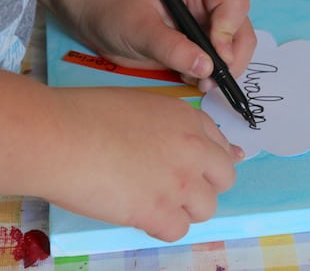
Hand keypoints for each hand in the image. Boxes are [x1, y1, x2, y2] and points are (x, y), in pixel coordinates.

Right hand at [38, 87, 242, 241]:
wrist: (59, 136)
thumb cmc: (87, 114)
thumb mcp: (141, 106)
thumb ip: (170, 126)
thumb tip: (191, 144)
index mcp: (188, 119)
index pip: (222, 146)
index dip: (210, 162)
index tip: (201, 172)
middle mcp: (193, 149)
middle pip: (225, 178)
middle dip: (204, 186)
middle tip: (175, 189)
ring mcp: (180, 181)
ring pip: (206, 208)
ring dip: (183, 209)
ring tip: (153, 202)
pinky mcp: (160, 210)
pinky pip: (178, 230)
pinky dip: (160, 226)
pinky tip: (139, 214)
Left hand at [75, 0, 256, 90]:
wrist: (97, 17)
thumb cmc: (115, 8)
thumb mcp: (139, 26)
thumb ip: (171, 46)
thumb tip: (206, 68)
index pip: (233, 2)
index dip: (230, 29)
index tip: (215, 55)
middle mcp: (209, 8)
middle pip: (241, 31)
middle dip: (233, 59)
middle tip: (210, 80)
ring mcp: (206, 30)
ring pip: (235, 51)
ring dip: (224, 72)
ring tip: (199, 83)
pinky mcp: (199, 50)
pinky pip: (219, 65)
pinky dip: (211, 77)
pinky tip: (190, 80)